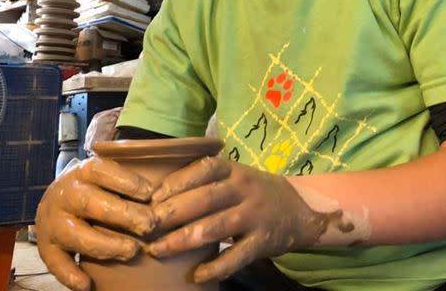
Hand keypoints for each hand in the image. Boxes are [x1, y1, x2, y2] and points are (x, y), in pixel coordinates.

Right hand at [35, 157, 157, 290]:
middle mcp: (65, 194)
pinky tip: (88, 284)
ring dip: (106, 245)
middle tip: (149, 225)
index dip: (127, 182)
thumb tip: (166, 195)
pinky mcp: (46, 246)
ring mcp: (53, 221)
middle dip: (124, 215)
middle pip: (92, 203)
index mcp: (84, 172)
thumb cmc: (96, 188)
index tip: (151, 193)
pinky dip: (70, 275)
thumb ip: (131, 182)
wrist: (56, 198)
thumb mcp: (109, 176)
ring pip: (76, 235)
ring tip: (132, 251)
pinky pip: (55, 263)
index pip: (103, 171)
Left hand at [148, 157, 339, 282]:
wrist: (300, 210)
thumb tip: (156, 196)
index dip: (175, 183)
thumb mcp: (235, 177)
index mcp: (234, 170)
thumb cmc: (254, 192)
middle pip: (205, 198)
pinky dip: (214, 267)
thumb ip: (205, 181)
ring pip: (215, 227)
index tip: (150, 198)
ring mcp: (254, 216)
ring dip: (183, 240)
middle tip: (145, 226)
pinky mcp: (262, 242)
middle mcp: (244, 189)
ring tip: (158, 250)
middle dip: (172, 213)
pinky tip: (195, 275)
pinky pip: (236, 256)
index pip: (203, 169)